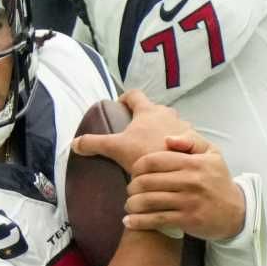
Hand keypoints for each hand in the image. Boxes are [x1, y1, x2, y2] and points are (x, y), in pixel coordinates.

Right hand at [71, 91, 193, 174]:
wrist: (176, 170)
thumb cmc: (145, 153)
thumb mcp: (115, 148)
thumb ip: (94, 143)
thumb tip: (74, 144)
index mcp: (148, 111)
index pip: (134, 95)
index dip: (125, 98)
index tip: (119, 107)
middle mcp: (167, 114)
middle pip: (153, 109)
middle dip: (144, 117)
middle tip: (134, 132)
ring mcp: (182, 127)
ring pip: (169, 123)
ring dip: (160, 130)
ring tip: (151, 147)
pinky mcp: (192, 142)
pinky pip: (181, 138)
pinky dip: (173, 143)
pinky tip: (167, 157)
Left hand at [122, 133, 245, 239]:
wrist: (236, 212)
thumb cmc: (218, 181)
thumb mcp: (212, 154)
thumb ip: (191, 141)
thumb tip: (167, 139)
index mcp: (193, 162)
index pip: (153, 160)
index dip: (137, 167)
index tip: (135, 173)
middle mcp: (190, 180)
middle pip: (147, 181)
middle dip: (132, 187)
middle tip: (130, 190)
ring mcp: (189, 201)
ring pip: (148, 201)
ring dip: (132, 204)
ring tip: (130, 205)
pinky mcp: (187, 220)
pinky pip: (156, 219)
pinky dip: (138, 221)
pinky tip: (129, 221)